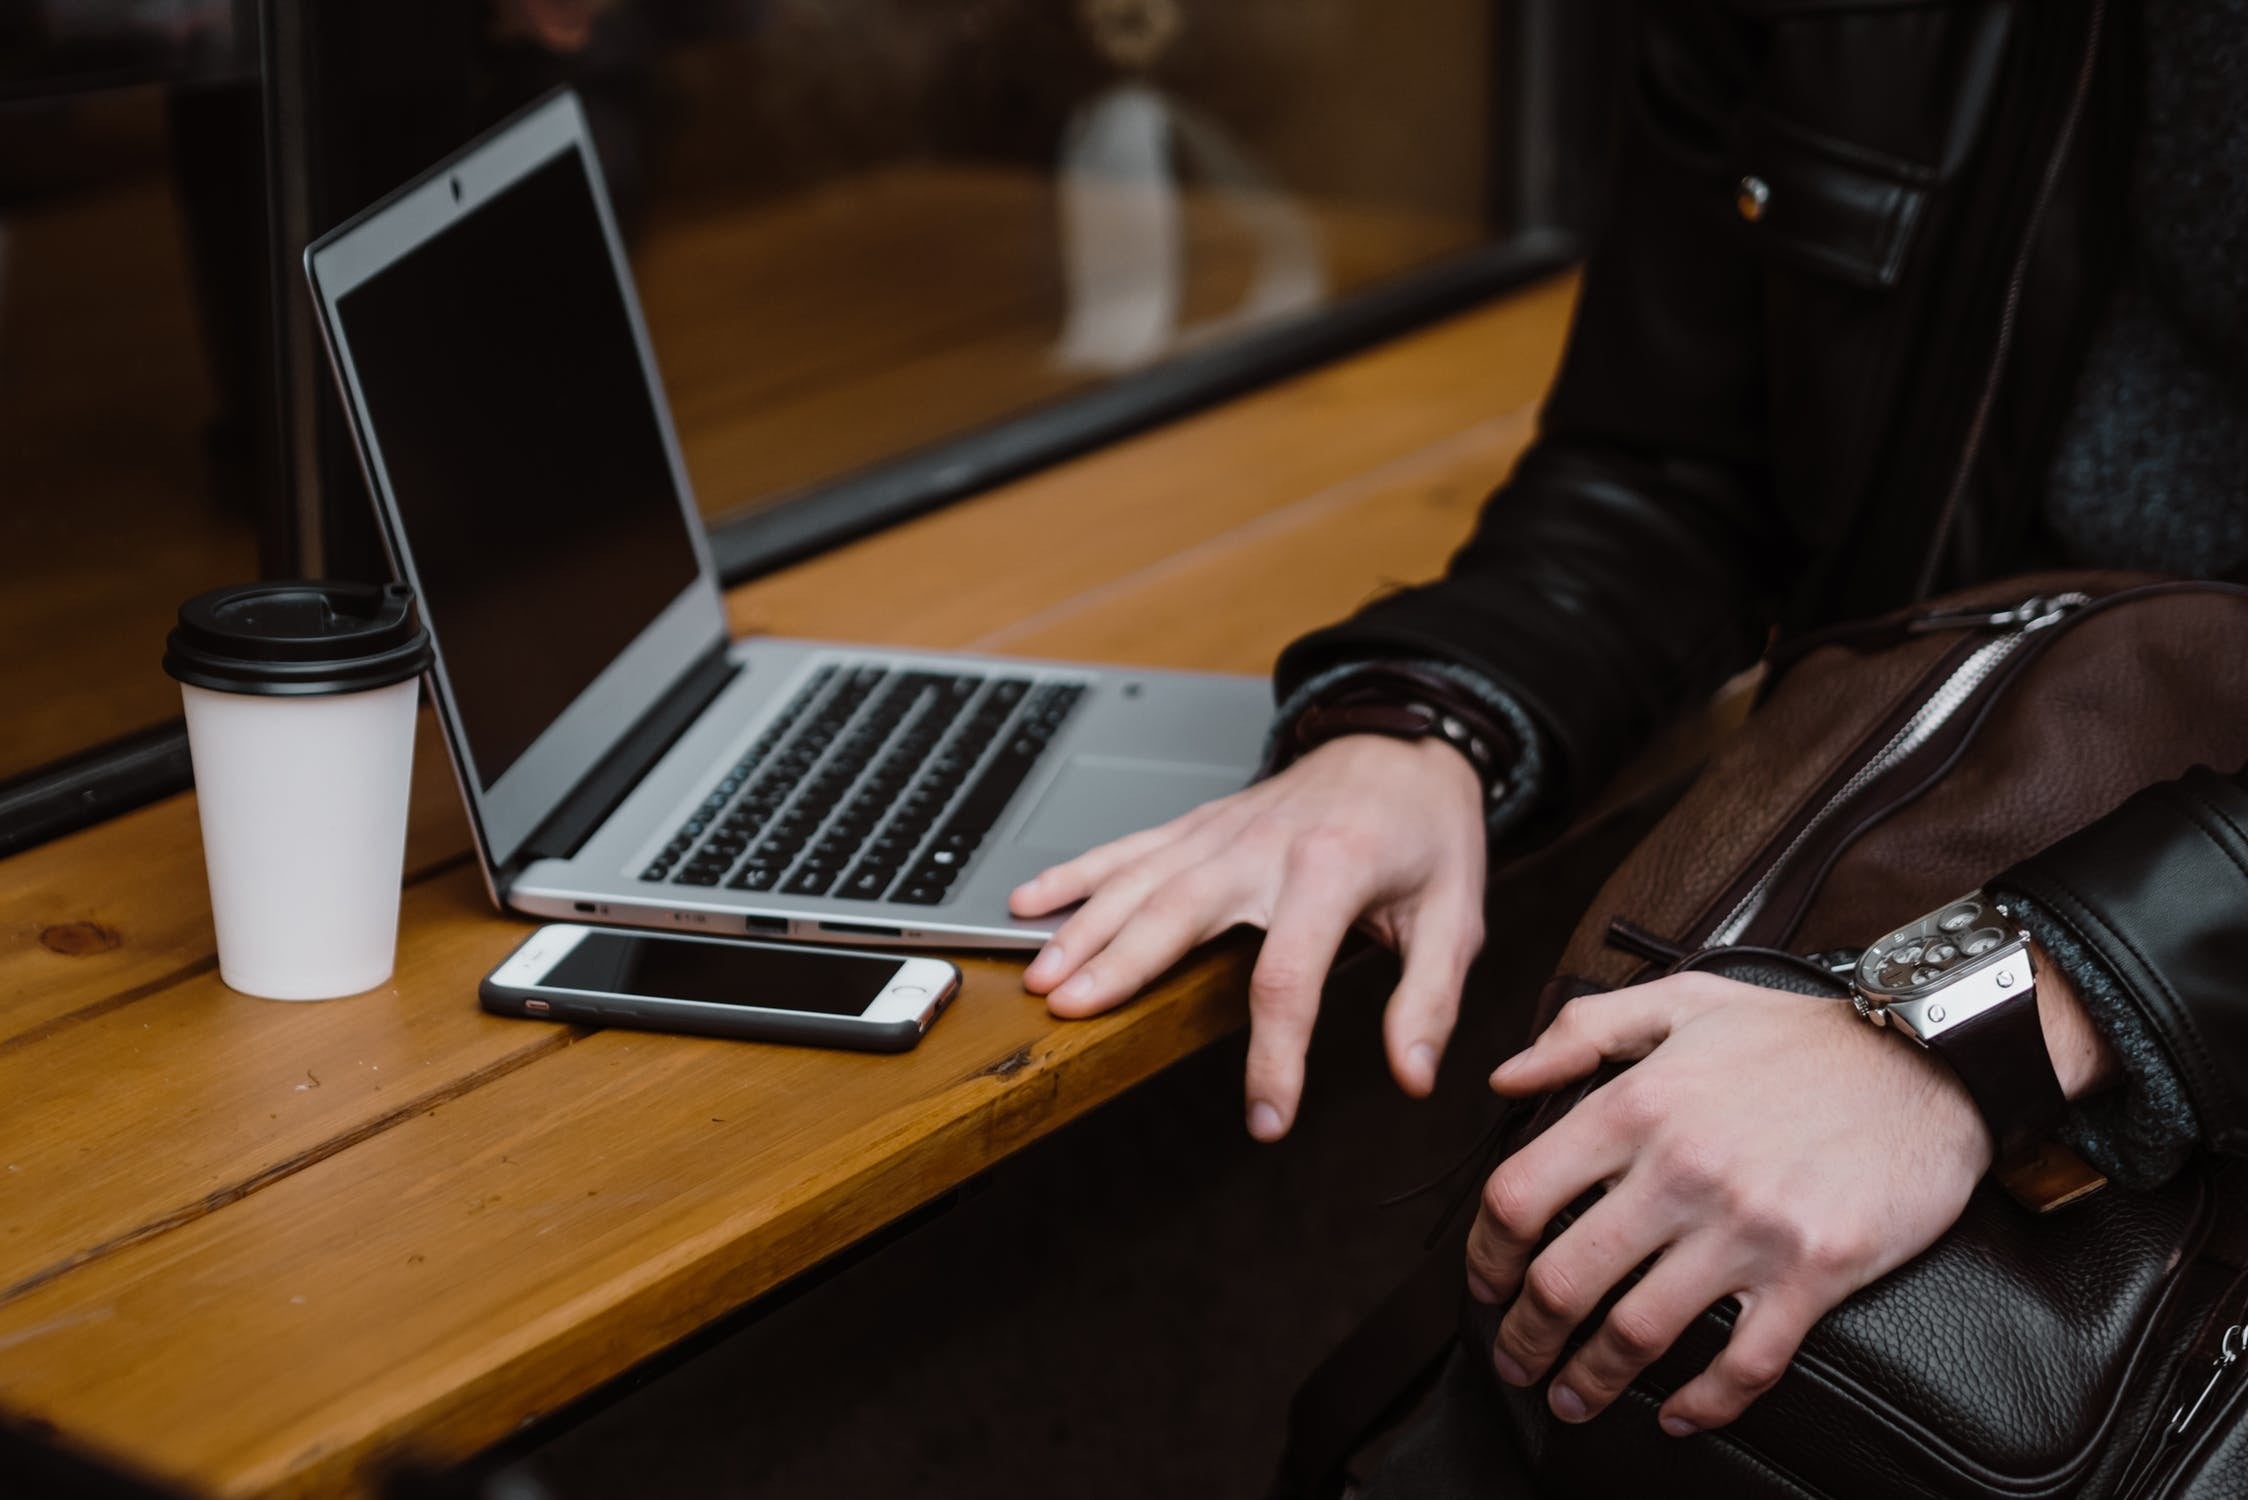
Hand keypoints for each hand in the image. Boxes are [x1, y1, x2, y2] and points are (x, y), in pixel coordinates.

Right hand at [1010, 735, 1488, 1139]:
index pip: (1288, 979)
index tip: (1266, 1118)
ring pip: (1139, 880)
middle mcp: (1264, 847)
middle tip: (1072, 1015)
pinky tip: (1029, 902)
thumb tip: (1414, 1076)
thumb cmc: (1427, 828)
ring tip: (1042, 977)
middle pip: (1179, 914)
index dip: (1274, 1057)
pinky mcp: (1202, 822)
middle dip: (1122, 967)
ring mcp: (1224, 831)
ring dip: (1084, 928)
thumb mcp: (1456, 916)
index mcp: (1332, 872)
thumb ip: (1430, 1000)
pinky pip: (1129, 847)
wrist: (1404, 738)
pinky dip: (1076, 874)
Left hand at [1466, 974, 1990, 1436]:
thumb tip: (1503, 1078)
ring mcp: (1748, 1227)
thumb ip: (1581, 1032)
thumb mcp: (1681, 1000)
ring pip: (1638, 1332)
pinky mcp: (1814, 1271)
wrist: (1934, 1059)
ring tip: (1571, 1398)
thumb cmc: (1803, 1035)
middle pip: (1564, 1280)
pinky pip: (1743, 1362)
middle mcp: (1681, 1170)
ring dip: (1590, 1380)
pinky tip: (1676, 1415)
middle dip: (1524, 1336)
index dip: (1485, 1255)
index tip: (1484, 1284)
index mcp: (1637, 1105)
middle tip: (1514, 1361)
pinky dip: (1701, 1404)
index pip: (1519, 1197)